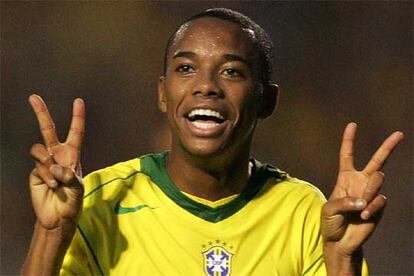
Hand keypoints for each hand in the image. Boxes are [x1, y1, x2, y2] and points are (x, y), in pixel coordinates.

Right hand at [28, 94, 84, 229]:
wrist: (59, 217)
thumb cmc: (73, 201)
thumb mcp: (78, 188)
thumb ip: (70, 176)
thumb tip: (55, 166)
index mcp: (73, 154)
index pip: (76, 132)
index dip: (77, 116)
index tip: (78, 101)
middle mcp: (57, 155)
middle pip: (48, 130)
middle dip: (41, 113)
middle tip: (33, 96)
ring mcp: (45, 163)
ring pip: (39, 150)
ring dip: (47, 163)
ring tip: (57, 180)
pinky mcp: (35, 173)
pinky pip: (38, 167)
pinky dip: (46, 176)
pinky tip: (53, 186)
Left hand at [322, 122, 402, 255]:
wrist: (340, 242)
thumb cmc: (331, 223)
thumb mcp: (329, 210)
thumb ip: (344, 202)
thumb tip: (363, 201)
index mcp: (345, 178)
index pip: (347, 155)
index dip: (349, 140)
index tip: (352, 125)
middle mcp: (360, 182)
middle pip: (376, 160)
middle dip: (388, 147)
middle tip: (399, 134)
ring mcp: (371, 193)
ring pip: (379, 179)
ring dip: (370, 192)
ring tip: (361, 208)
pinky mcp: (379, 206)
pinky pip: (380, 200)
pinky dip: (372, 207)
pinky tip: (364, 216)